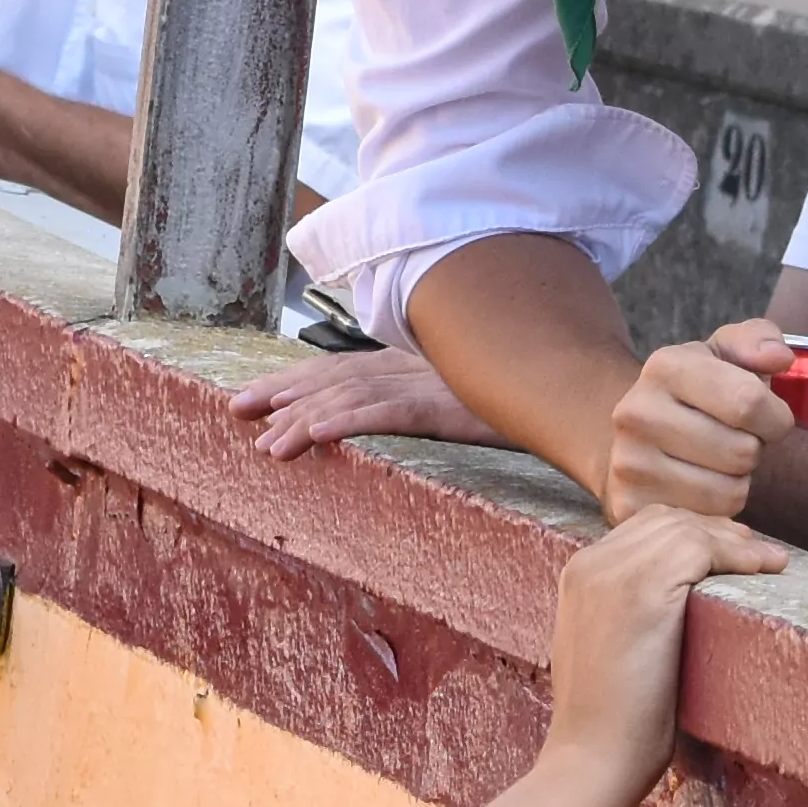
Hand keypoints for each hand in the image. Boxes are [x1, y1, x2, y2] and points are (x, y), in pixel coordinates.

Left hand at [226, 342, 494, 457]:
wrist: (572, 393)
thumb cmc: (519, 397)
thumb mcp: (461, 398)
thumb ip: (424, 402)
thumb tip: (394, 416)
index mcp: (410, 365)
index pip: (339, 370)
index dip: (293, 382)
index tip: (252, 398)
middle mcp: (411, 368)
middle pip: (333, 378)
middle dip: (281, 393)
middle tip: (236, 410)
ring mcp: (427, 384)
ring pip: (351, 397)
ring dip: (304, 418)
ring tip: (268, 441)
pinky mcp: (446, 406)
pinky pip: (389, 413)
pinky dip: (349, 420)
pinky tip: (317, 434)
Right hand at [539, 506, 788, 802]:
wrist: (592, 759)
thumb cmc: (608, 723)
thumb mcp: (609, 649)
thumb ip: (627, 613)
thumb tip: (682, 601)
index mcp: (577, 574)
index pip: (643, 528)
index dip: (693, 533)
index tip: (733, 551)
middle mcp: (589, 564)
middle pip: (665, 519)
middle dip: (715, 530)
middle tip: (758, 552)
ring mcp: (612, 575)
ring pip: (686, 529)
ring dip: (735, 541)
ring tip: (770, 560)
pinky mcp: (642, 593)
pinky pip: (701, 549)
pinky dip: (740, 554)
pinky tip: (768, 569)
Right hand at [603, 326, 797, 516]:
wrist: (633, 437)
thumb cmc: (696, 395)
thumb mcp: (724, 356)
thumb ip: (758, 340)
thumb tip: (779, 358)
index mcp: (664, 366)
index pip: (749, 402)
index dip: (776, 418)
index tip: (767, 419)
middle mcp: (636, 412)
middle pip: (743, 452)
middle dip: (753, 450)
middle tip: (734, 442)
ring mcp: (628, 463)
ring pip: (729, 492)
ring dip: (737, 483)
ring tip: (717, 465)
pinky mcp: (628, 507)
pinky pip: (708, 522)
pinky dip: (716, 511)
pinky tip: (700, 490)